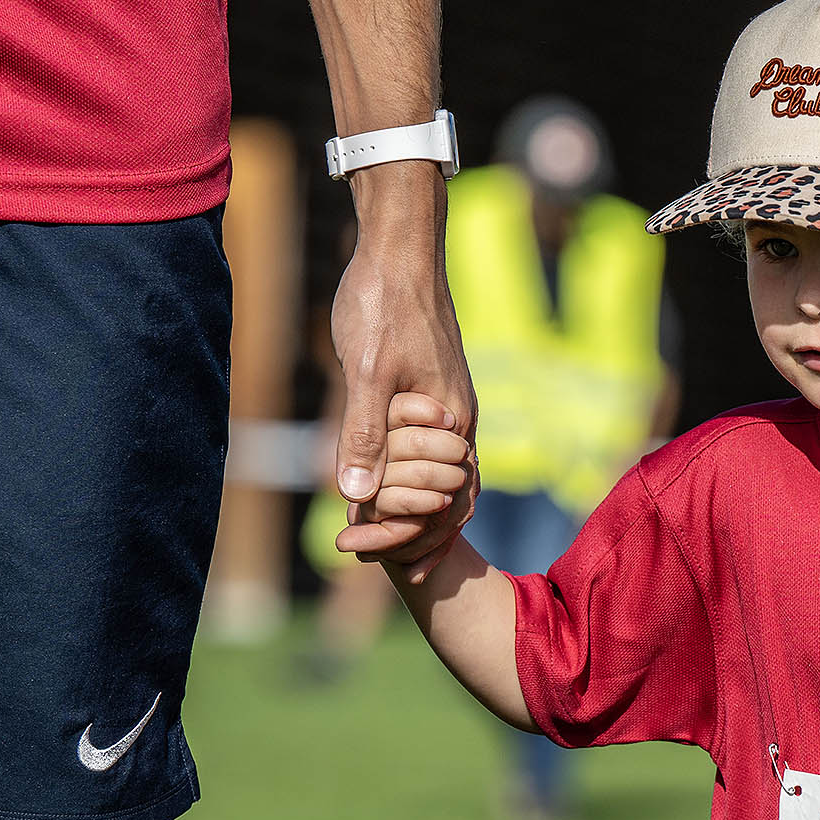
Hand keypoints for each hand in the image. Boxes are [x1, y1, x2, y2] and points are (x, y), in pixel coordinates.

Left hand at [329, 168, 477, 579]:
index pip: (445, 502)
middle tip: (380, 569)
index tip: (376, 564)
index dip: (410, 536)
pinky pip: (435, 454)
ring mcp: (453, 407)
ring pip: (446, 477)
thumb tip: (357, 498)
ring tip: (385, 545)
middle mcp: (461, 421)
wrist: (401, 250)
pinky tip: (388, 489)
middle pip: (452, 498)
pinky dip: (414, 480)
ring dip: (416, 512)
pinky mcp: (438, 394)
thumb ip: (364, 436)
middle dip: (417, 535)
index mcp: (452, 423)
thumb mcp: (366, 373)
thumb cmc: (382, 305)